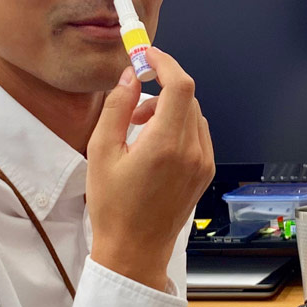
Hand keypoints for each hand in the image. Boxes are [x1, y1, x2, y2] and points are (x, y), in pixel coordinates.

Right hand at [88, 47, 213, 290]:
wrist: (134, 250)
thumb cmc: (113, 206)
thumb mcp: (102, 152)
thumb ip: (117, 108)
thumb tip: (129, 76)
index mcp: (166, 145)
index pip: (180, 86)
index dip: (165, 62)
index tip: (147, 55)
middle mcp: (192, 152)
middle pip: (188, 98)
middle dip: (162, 88)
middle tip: (133, 103)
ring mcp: (203, 163)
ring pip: (194, 115)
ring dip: (170, 109)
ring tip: (139, 129)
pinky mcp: (205, 173)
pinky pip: (198, 134)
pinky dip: (179, 127)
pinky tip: (156, 145)